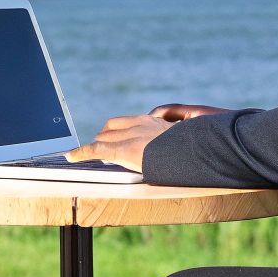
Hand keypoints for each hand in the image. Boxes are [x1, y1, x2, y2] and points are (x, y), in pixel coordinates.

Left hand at [65, 103, 233, 171]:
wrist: (203, 149)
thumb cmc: (205, 144)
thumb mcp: (196, 134)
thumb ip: (184, 129)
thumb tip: (181, 128)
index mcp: (159, 121)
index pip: (132, 121)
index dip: (122, 129)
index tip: (120, 136)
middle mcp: (143, 123)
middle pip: (115, 126)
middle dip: (108, 137)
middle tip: (104, 148)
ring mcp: (134, 134)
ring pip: (106, 135)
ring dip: (98, 144)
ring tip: (90, 153)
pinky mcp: (126, 149)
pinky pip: (97, 149)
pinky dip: (82, 152)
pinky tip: (72, 156)